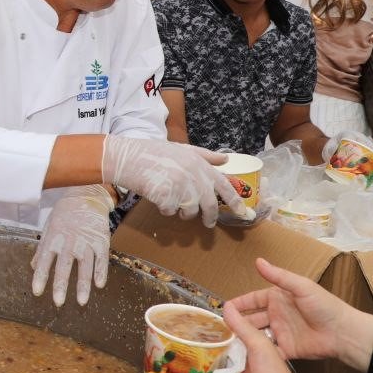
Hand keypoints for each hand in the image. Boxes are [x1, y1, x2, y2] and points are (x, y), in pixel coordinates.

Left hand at [30, 185, 111, 305]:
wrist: (85, 194)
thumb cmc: (64, 213)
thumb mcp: (49, 227)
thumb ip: (42, 248)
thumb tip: (33, 267)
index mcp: (54, 238)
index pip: (44, 261)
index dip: (40, 276)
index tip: (37, 292)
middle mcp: (69, 241)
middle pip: (64, 266)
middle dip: (61, 285)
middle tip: (58, 302)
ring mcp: (86, 241)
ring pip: (84, 265)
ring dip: (83, 284)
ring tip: (81, 301)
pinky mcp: (101, 240)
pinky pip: (102, 259)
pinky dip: (101, 272)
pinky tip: (99, 285)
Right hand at [101, 135, 242, 226]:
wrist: (127, 157)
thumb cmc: (153, 152)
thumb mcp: (182, 149)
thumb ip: (205, 155)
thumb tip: (226, 160)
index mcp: (200, 164)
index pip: (225, 186)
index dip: (236, 202)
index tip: (244, 214)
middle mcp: (193, 175)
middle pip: (210, 205)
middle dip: (210, 217)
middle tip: (208, 223)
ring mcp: (180, 186)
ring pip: (190, 211)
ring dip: (183, 212)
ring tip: (173, 203)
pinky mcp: (166, 196)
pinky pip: (170, 211)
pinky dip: (165, 209)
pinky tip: (157, 197)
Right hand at [169, 299, 309, 372]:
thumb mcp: (259, 344)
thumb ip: (242, 326)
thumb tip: (226, 306)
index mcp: (242, 362)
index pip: (219, 349)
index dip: (205, 341)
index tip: (189, 330)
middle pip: (204, 366)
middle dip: (189, 360)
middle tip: (170, 348)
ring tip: (163, 368)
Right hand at [225, 258, 372, 368]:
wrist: (342, 333)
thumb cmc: (323, 306)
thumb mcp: (301, 287)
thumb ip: (279, 276)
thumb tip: (257, 261)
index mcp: (278, 298)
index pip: (252, 300)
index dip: (239, 303)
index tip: (223, 308)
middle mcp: (276, 315)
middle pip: (251, 318)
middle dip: (237, 322)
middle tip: (220, 328)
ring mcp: (280, 333)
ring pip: (256, 335)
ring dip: (244, 337)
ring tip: (227, 342)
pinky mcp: (286, 349)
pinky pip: (268, 350)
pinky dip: (257, 352)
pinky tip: (244, 354)